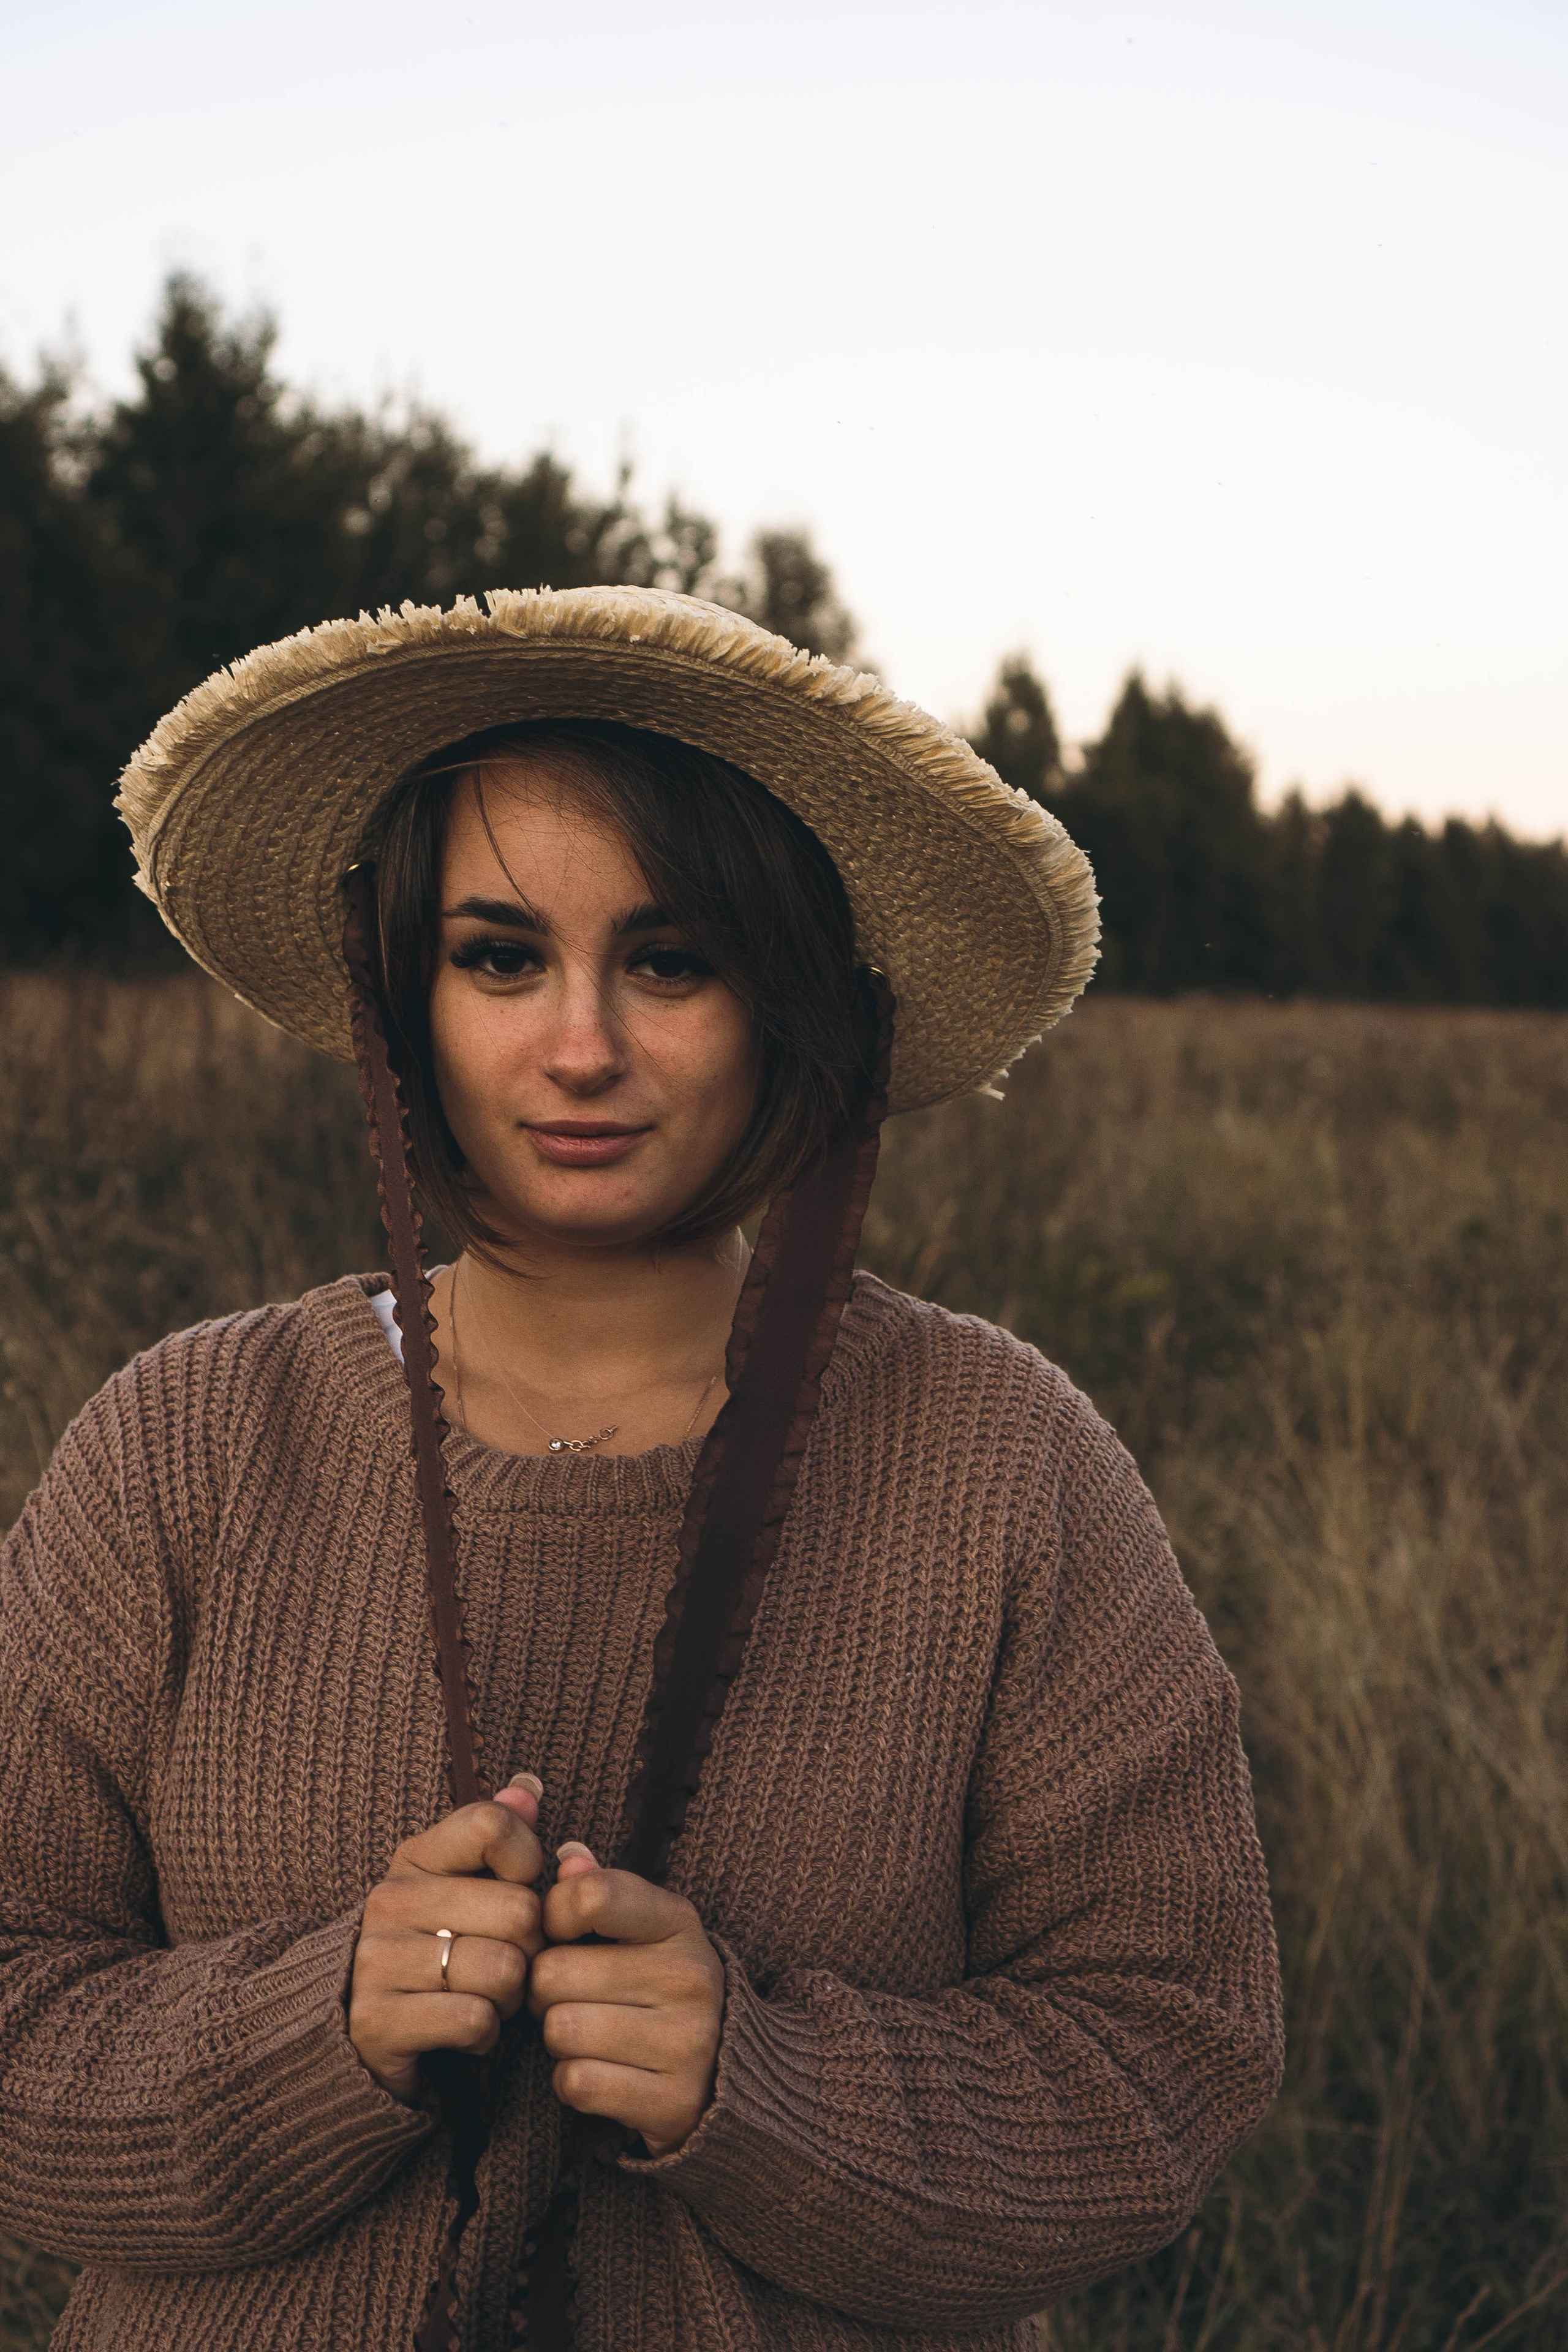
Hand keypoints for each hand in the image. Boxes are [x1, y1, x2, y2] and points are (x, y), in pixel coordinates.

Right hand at [348, 1775, 546, 2103]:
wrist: (369, 2034)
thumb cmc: (441, 1949)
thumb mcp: (468, 1885)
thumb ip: (503, 1834)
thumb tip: (529, 1786)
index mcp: (415, 1856)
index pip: (492, 1825)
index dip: (528, 1862)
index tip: (518, 1888)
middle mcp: (390, 1900)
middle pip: (519, 1910)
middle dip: (531, 1948)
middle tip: (508, 1962)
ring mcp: (376, 1960)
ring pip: (502, 1970)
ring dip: (511, 1996)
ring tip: (488, 1996)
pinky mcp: (376, 2021)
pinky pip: (474, 2019)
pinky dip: (485, 2034)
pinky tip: (465, 2029)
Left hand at [528, 1842, 725, 2157]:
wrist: (730, 2070)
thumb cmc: (663, 1985)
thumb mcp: (646, 1927)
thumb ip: (603, 1887)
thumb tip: (568, 1857)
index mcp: (680, 1922)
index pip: (592, 1896)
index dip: (553, 1915)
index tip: (561, 1933)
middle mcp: (690, 1976)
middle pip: (553, 1972)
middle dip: (544, 1989)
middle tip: (570, 1995)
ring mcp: (688, 2041)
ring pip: (560, 2029)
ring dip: (558, 2037)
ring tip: (587, 2031)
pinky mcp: (673, 2100)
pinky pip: (578, 2082)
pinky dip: (574, 2082)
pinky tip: (600, 2071)